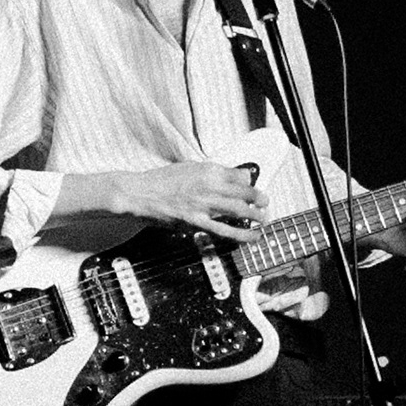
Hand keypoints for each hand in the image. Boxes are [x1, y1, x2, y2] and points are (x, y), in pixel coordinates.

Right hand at [117, 161, 265, 239]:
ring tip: (263, 220)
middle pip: (245, 192)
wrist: (139, 193)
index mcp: (208, 170)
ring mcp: (204, 204)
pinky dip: (241, 234)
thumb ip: (209, 174)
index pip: (240, 175)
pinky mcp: (196, 221)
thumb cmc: (160, 181)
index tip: (251, 188)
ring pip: (239, 210)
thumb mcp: (188, 168)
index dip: (249, 183)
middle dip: (260, 199)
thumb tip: (228, 178)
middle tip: (266, 203)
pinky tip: (252, 236)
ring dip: (256, 216)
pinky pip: (224, 229)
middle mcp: (210, 186)